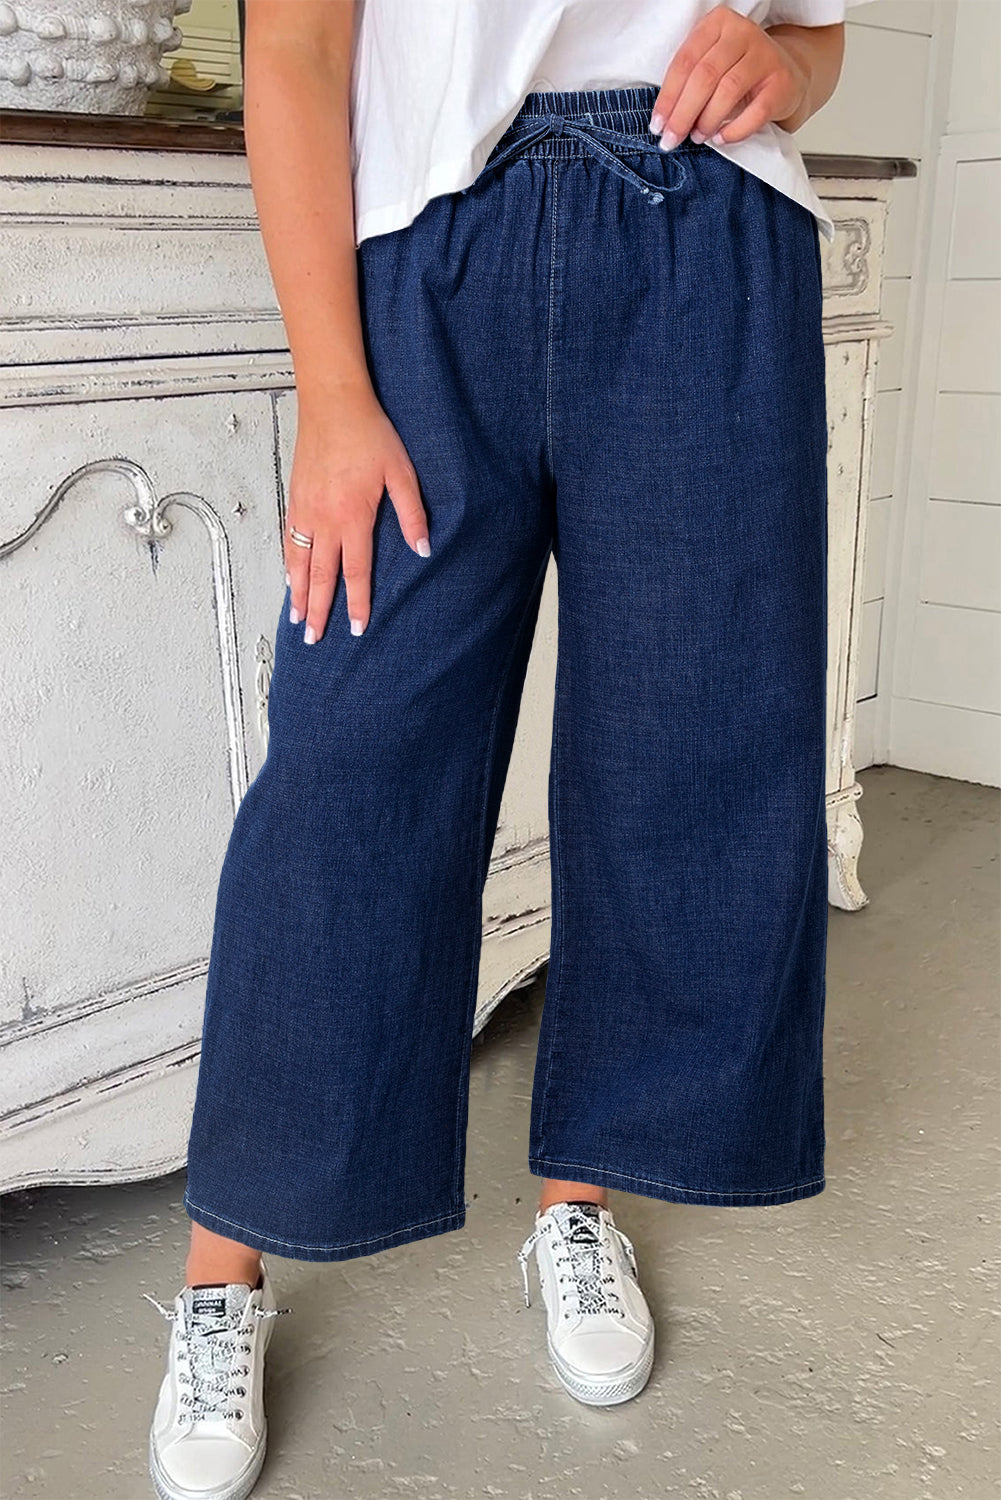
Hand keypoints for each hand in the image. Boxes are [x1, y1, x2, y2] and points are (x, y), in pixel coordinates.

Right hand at [285, 379, 429, 643]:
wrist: (333, 403)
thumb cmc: (371, 434)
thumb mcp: (402, 472)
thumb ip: (412, 514)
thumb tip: (423, 549)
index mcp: (354, 516)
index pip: (355, 571)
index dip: (357, 602)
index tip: (358, 628)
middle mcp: (325, 519)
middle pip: (321, 576)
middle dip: (319, 610)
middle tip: (314, 638)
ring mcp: (306, 510)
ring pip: (299, 562)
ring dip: (298, 593)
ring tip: (298, 618)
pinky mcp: (296, 498)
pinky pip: (289, 540)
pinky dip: (289, 564)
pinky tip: (290, 578)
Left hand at [649, 5, 810, 148]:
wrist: (785, 73)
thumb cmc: (737, 72)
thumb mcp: (710, 64)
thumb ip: (689, 82)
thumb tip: (665, 121)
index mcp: (717, 23)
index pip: (685, 61)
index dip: (668, 97)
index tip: (657, 126)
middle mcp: (742, 33)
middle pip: (704, 76)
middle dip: (683, 113)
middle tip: (671, 139)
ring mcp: (765, 55)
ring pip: (728, 90)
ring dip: (707, 121)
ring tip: (698, 137)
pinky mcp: (781, 82)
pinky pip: (756, 112)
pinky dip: (735, 130)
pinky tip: (721, 138)